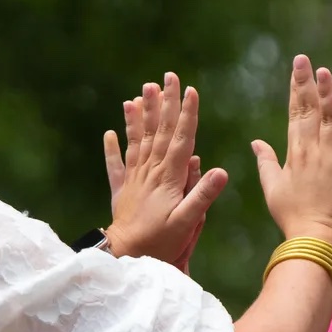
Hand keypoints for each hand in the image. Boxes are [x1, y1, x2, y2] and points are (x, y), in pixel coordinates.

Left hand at [103, 74, 227, 263]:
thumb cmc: (159, 242)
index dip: (187, 114)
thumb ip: (202, 195)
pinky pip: (115, 165)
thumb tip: (220, 170)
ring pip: (138, 140)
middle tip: (166, 77)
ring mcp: (134, 179)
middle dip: (165, 103)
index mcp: (169, 177)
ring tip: (141, 92)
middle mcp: (150, 172)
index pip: (180, 139)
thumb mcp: (186, 222)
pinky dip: (112, 148)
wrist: (125, 254)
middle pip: (159, 131)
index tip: (190, 91)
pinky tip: (110, 132)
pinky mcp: (122, 190)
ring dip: (141, 115)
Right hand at [252, 56, 331, 253]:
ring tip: (327, 72)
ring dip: (328, 93)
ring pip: (330, 118)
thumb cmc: (293, 218)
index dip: (296, 88)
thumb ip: (266, 162)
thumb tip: (256, 142)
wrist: (316, 239)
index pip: (295, 113)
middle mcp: (311, 151)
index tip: (297, 68)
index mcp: (293, 154)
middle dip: (309, 83)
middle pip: (311, 110)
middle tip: (308, 60)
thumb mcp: (273, 189)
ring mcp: (330, 158)